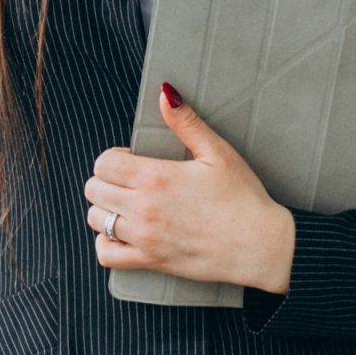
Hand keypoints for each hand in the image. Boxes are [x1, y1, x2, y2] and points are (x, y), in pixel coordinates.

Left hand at [84, 81, 294, 295]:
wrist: (261, 246)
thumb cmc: (243, 199)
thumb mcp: (218, 153)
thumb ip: (186, 122)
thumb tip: (166, 93)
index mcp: (157, 178)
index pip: (104, 163)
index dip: (113, 158)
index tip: (130, 160)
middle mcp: (144, 208)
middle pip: (94, 189)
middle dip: (106, 181)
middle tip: (129, 181)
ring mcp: (145, 237)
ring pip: (95, 220)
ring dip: (105, 210)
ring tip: (127, 205)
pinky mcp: (150, 261)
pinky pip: (106, 255)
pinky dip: (106, 244)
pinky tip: (122, 234)